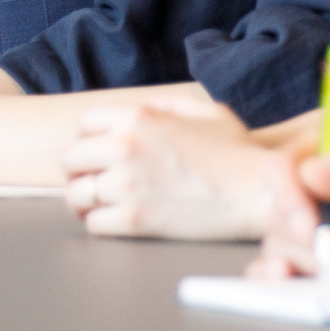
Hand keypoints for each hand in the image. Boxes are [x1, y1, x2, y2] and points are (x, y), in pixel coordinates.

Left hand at [60, 97, 290, 240]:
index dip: (88, 141)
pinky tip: (116, 222)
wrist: (259, 193)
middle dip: (80, 172)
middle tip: (94, 182)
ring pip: (77, 195)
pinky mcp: (135, 220)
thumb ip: (168, 106)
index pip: (84, 126)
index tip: (95, 155)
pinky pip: (94, 223)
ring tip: (99, 206)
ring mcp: (127, 184)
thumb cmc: (238, 154)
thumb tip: (145, 111)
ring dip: (85, 202)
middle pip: (71, 160)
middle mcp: (125, 147)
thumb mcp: (206, 112)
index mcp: (138, 118)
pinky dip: (100, 224)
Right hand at [250, 141, 329, 273]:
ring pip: (279, 246)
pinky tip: (296, 285)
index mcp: (328, 156)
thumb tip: (312, 173)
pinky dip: (280, 279)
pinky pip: (278, 268)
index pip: (282, 168)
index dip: (289, 199)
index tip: (313, 231)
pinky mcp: (311, 259)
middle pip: (277, 214)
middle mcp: (310, 190)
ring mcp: (309, 227)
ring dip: (306, 265)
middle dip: (305, 243)